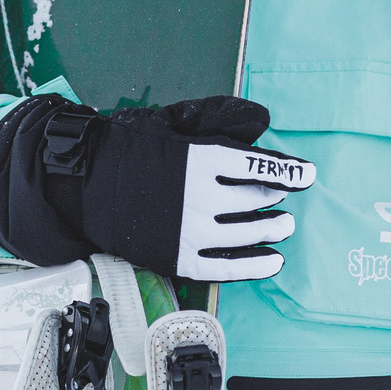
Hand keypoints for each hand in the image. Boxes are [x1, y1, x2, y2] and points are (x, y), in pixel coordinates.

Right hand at [0, 94, 315, 280]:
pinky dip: (254, 265)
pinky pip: (225, 267)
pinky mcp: (176, 257)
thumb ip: (218, 123)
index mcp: (197, 157)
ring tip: (284, 226)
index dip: (286, 170)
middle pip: (254, 198)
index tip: (307, 174)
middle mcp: (196, 195)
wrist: (83, 184)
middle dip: (276, 197)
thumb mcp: (175, 126)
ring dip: (272, 229)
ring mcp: (187, 230)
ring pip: (246, 233)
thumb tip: (262, 123)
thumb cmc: (131, 150)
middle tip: (284, 199)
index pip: (255, 164)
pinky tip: (274, 261)